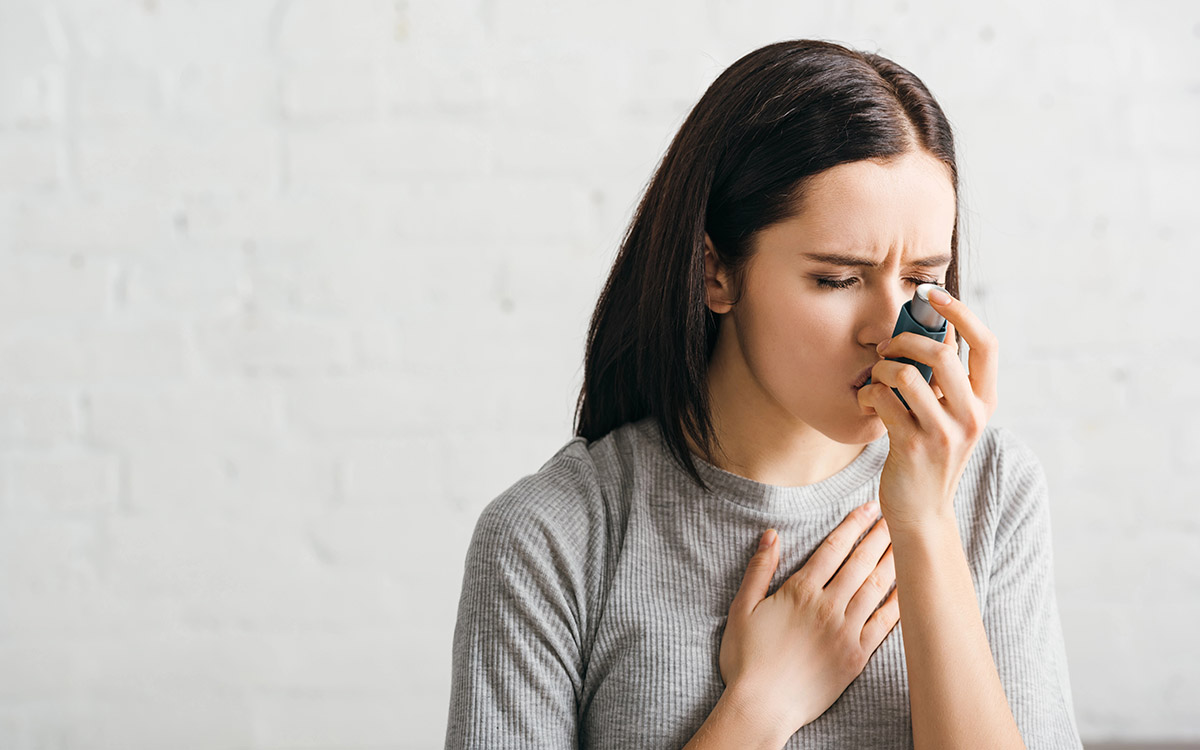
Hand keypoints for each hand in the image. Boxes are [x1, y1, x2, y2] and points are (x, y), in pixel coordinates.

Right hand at [718, 503, 899, 735]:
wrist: (762, 706)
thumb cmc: (746, 660)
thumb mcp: (741, 609)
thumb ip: (759, 570)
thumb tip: (771, 535)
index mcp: (800, 591)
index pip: (833, 548)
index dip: (853, 524)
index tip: (869, 507)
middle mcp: (828, 606)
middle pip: (860, 562)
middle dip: (879, 535)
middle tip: (897, 516)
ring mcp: (846, 631)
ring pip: (876, 588)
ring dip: (893, 562)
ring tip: (907, 542)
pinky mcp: (856, 656)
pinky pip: (884, 624)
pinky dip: (899, 603)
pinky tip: (910, 589)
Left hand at [855, 289, 998, 526]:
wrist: (921, 511)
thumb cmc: (927, 453)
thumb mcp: (948, 414)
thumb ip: (944, 378)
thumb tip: (933, 325)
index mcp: (985, 402)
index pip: (987, 344)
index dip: (961, 311)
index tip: (932, 292)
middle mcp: (972, 416)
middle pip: (941, 353)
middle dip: (904, 340)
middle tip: (885, 348)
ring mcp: (945, 432)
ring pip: (907, 374)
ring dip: (881, 369)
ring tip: (875, 379)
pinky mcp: (914, 445)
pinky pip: (885, 399)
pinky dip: (869, 394)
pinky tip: (867, 404)